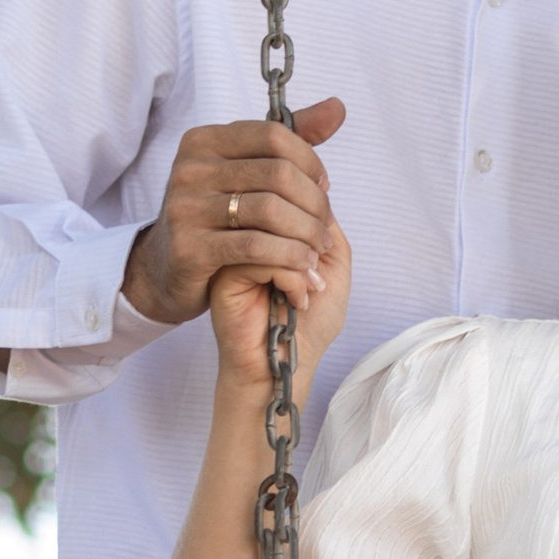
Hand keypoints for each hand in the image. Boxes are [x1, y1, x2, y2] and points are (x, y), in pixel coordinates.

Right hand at [121, 98, 346, 326]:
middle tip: (327, 227)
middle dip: (314, 202)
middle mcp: (190, 167)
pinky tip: (303, 266)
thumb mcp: (245, 171)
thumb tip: (337, 107)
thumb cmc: (217, 216)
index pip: (274, 135)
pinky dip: (289, 256)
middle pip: (277, 173)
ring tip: (319, 249)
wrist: (168, 267)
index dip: (310, 161)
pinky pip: (255, 246)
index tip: (324, 187)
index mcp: (204, 140)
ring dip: (307, 232)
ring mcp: (186, 207)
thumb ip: (290, 140)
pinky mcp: (189, 248)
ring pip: (270, 210)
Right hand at [210, 198, 352, 403]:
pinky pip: (262, 253)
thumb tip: (317, 191)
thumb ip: (326, 225)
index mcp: (270, 226)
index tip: (326, 256)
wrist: (286, 368)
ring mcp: (233, 251)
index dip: (320, 216)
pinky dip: (291, 278)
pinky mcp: (225, 274)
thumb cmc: (310, 325)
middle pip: (285, 201)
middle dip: (314, 238)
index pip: (295, 189)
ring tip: (311, 290)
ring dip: (304, 261)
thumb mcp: (333, 265)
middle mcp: (248, 232)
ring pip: (274, 226)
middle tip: (319, 277)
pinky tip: (295, 302)